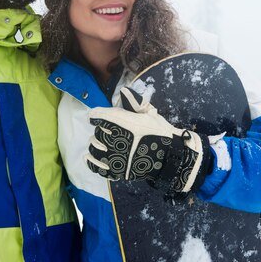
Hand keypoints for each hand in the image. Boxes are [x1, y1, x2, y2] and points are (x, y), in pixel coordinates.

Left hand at [86, 88, 212, 195]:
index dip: (97, 115)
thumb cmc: (160, 133)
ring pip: (94, 147)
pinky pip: (95, 165)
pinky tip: (90, 156)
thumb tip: (124, 90)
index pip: (98, 115)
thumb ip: (135, 101)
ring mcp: (116, 156)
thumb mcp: (150, 113)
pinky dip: (90, 160)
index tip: (97, 116)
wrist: (170, 157)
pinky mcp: (116, 171)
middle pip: (97, 132)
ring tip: (101, 144)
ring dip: (95, 144)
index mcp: (124, 122)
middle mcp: (117, 139)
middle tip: (108, 132)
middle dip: (101, 130)